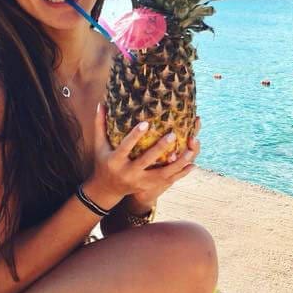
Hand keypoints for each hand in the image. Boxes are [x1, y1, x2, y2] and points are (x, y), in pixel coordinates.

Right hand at [85, 107, 199, 210]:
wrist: (107, 189)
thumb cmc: (104, 162)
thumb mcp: (100, 146)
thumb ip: (100, 125)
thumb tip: (101, 103)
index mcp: (115, 161)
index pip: (125, 147)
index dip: (135, 136)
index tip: (146, 123)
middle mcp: (128, 172)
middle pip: (146, 161)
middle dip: (159, 149)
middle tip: (172, 135)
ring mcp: (139, 181)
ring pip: (161, 174)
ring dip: (177, 163)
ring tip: (189, 150)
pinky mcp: (148, 186)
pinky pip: (167, 181)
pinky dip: (180, 174)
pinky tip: (192, 164)